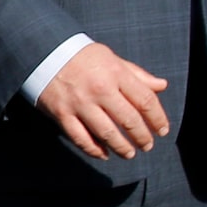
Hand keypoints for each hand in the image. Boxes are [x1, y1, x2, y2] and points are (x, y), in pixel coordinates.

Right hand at [36, 41, 169, 159]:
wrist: (44, 52)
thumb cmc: (82, 56)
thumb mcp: (112, 58)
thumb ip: (137, 74)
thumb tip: (162, 86)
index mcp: (116, 74)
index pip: (145, 101)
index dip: (157, 119)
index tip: (162, 130)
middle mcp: (100, 89)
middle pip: (129, 120)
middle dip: (142, 137)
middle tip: (148, 146)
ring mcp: (80, 103)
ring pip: (107, 133)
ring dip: (122, 147)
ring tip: (129, 154)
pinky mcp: (62, 114)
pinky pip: (81, 138)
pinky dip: (94, 150)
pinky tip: (104, 154)